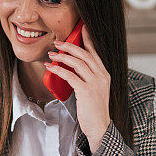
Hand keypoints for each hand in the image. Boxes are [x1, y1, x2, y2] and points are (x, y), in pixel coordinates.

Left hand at [44, 24, 111, 152]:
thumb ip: (88, 78)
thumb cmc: (94, 110)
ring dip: (62, 56)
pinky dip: (59, 70)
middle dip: (70, 45)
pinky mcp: (86, 91)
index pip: (95, 52)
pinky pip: (70, 76)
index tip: (81, 28)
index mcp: (104, 74)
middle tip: (57, 42)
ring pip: (78, 62)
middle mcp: (102, 76)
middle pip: (85, 54)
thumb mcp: (95, 90)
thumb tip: (71, 69)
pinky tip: (50, 67)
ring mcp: (95, 83)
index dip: (88, 39)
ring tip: (51, 54)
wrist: (100, 127)